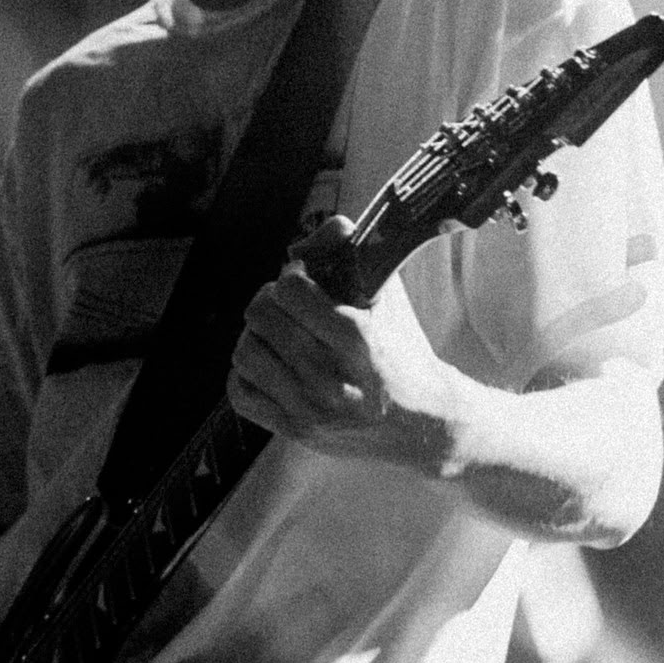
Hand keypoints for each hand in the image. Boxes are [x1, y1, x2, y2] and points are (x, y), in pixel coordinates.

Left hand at [228, 215, 462, 470]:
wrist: (424, 422)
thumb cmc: (402, 349)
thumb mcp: (388, 296)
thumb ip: (352, 254)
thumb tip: (318, 231)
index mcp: (357, 339)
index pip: (289, 291)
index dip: (291, 277)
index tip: (304, 280)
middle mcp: (330, 378)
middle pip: (261, 317)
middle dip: (271, 301)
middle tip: (288, 305)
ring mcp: (311, 410)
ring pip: (245, 352)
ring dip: (258, 336)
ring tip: (280, 334)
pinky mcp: (296, 431)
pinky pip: (240, 392)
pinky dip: (247, 374)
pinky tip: (273, 365)